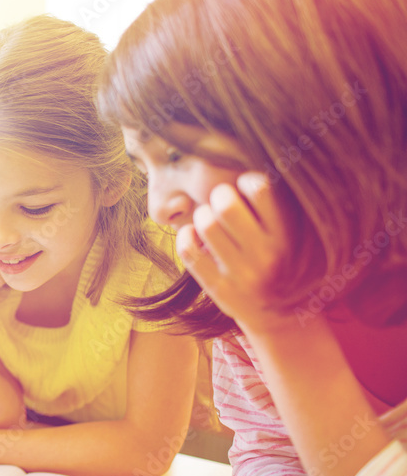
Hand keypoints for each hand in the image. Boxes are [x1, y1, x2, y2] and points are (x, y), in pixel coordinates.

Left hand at [179, 173, 291, 333]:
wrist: (280, 317)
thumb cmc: (280, 259)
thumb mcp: (290, 232)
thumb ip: (273, 203)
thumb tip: (247, 158)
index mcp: (288, 236)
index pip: (259, 188)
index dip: (246, 181)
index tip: (245, 188)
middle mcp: (267, 256)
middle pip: (225, 204)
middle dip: (218, 196)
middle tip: (221, 202)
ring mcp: (241, 275)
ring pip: (204, 223)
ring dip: (201, 215)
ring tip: (209, 219)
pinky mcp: (218, 289)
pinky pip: (188, 250)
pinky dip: (185, 236)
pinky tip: (193, 235)